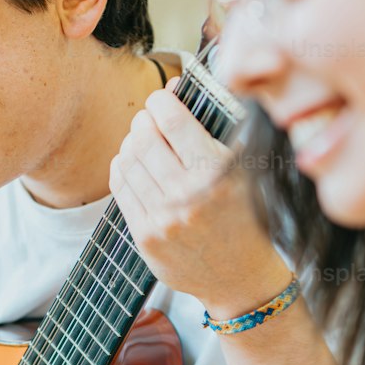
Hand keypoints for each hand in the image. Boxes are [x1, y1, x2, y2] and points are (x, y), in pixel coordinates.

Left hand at [109, 86, 288, 315]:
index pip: (173, 120)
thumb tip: (173, 85)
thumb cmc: (244, 216)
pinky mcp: (145, 237)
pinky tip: (132, 164)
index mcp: (217, 174)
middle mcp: (188, 196)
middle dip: (143, 121)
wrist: (241, 278)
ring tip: (142, 142)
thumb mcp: (242, 169)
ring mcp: (163, 219)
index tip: (161, 98)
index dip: (161, 101)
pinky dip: (122, 168)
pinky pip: (120, 188)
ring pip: (128, 160)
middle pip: (144, 138)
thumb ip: (209, 127)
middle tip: (149, 119)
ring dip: (131, 143)